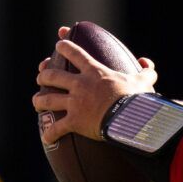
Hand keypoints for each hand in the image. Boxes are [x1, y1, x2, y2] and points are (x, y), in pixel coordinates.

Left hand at [32, 26, 158, 141]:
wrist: (130, 117)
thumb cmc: (137, 98)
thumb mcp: (144, 81)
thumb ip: (146, 70)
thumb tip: (146, 62)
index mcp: (94, 72)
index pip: (75, 53)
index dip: (64, 46)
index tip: (59, 44)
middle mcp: (79, 85)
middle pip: (53, 76)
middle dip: (44, 75)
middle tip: (41, 76)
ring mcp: (74, 103)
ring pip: (48, 100)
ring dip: (39, 101)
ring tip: (36, 102)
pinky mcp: (74, 121)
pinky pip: (57, 128)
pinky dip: (50, 133)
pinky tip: (46, 137)